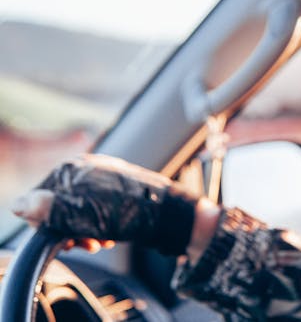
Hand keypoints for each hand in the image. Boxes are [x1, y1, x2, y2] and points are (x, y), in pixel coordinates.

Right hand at [12, 154, 198, 255]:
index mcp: (74, 168)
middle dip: (67, 229)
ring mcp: (104, 178)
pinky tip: (109, 236)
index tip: (61, 238)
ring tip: (100, 242)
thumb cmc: (128, 211)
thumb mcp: (83, 215)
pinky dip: (98, 226)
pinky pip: (96, 210)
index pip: (40, 196)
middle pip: (60, 204)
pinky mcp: (119, 190)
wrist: (170, 214)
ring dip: (84, 231)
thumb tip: (18, 205)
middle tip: (84, 244)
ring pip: (79, 210)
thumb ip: (49, 210)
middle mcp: (88, 169)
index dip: (46, 223)